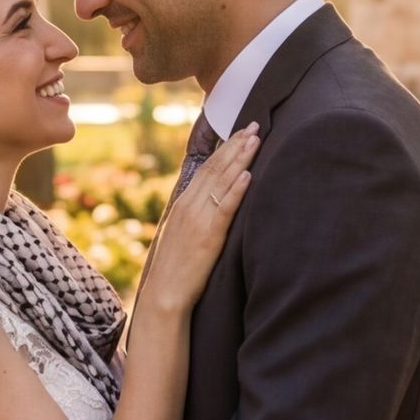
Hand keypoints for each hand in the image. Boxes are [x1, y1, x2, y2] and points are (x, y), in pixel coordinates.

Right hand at [133, 124, 258, 312]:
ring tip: (255, 139)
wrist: (165, 294)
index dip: (225, 149)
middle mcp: (189, 205)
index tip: (240, 133)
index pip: (207, 168)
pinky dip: (236, 190)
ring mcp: (198, 218)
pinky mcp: (208, 235)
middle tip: (253, 125)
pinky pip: (224, 207)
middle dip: (236, 145)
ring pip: (222, 181)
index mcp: (183, 203)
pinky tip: (248, 175)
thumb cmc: (175, 269)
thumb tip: (210, 205)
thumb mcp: (182, 235)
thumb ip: (194, 217)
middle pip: (216, 168)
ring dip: (240, 158)